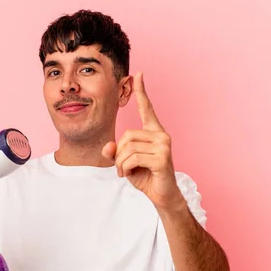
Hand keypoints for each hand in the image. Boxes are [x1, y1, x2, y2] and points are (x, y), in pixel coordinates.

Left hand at [102, 72, 181, 209]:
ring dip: (120, 163)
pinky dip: (126, 168)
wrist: (162, 195)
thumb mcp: (125, 163)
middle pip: (127, 135)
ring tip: (125, 172)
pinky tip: (130, 174)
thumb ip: (115, 152)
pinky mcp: (162, 158)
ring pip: (128, 148)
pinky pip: (132, 158)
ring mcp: (163, 146)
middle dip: (118, 154)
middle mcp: (161, 135)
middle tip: (122, 167)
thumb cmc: (146, 177)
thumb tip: (107, 148)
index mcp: (154, 132)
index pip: (147, 109)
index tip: (138, 74)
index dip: (141, 92)